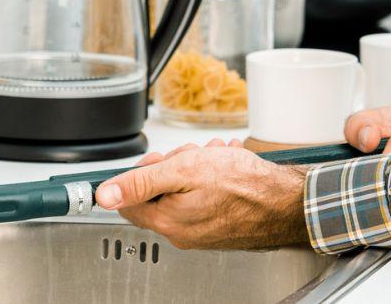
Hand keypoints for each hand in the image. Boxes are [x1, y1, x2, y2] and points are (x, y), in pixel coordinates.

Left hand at [94, 138, 308, 249]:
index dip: (140, 172)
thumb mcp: (183, 170)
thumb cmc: (243, 185)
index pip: (128, 200)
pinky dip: (211, 178)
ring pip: (181, 191)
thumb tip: (104, 194)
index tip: (158, 161)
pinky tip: (226, 166)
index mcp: (166, 221)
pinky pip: (202, 198)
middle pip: (156, 192)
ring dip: (195, 168)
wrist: (286, 202)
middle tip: (192, 157)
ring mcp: (200, 232)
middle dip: (172, 166)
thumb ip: (140, 182)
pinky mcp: (217, 227)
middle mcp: (181, 232)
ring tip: (215, 158)